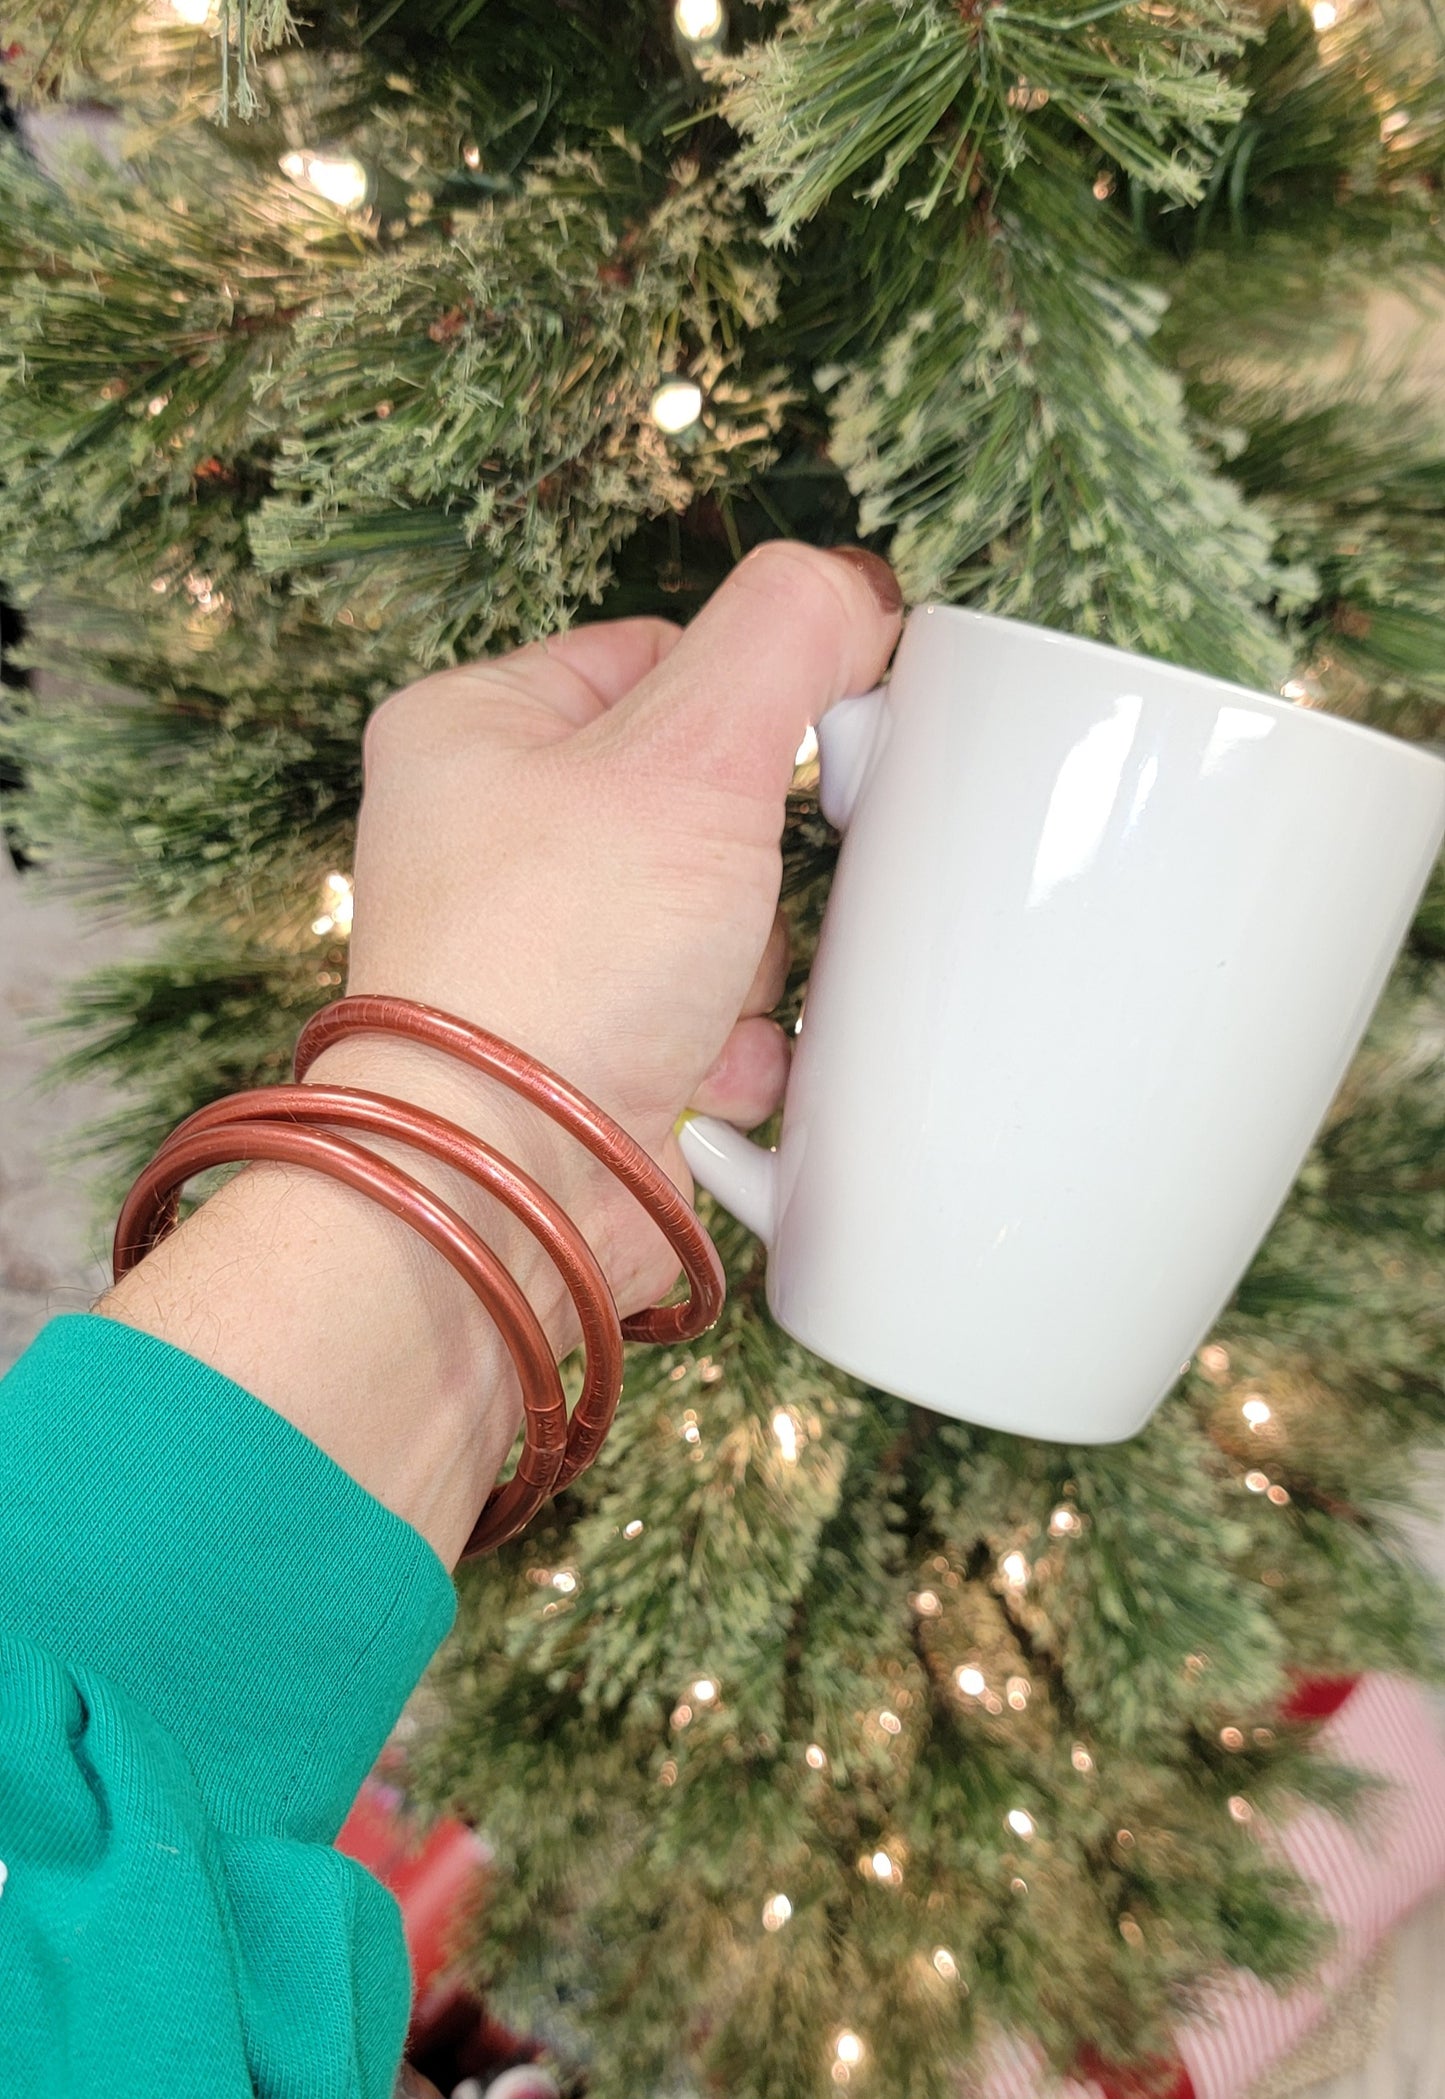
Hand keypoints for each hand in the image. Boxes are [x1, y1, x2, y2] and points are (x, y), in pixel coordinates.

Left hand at [311, 541, 902, 1318]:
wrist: (510, 1185)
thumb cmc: (555, 964)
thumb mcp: (688, 752)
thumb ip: (783, 636)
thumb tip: (850, 595)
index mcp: (476, 727)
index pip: (661, 653)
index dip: (758, 697)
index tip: (817, 746)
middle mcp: (493, 834)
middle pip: (707, 791)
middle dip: (757, 859)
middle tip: (738, 890)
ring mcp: (541, 948)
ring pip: (726, 910)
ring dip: (755, 960)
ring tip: (710, 996)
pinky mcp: (588, 1046)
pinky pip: (714, 1013)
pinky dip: (738, 1042)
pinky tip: (708, 1064)